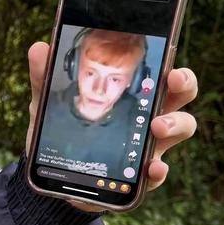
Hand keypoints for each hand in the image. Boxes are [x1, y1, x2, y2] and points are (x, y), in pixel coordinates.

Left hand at [26, 41, 198, 212]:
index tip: (169, 62)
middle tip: (173, 82)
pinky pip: (156, 173)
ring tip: (157, 126)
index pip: (161, 74)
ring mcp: (146, 147)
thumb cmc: (62, 133)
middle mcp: (146, 117)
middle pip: (180, 96)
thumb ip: (44, 79)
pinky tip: (151, 168)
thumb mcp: (48, 106)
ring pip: (180, 130)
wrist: (52, 176)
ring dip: (175, 125)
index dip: (172, 66)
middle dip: (184, 85)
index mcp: (130, 96)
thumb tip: (39, 48)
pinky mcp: (138, 176)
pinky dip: (158, 171)